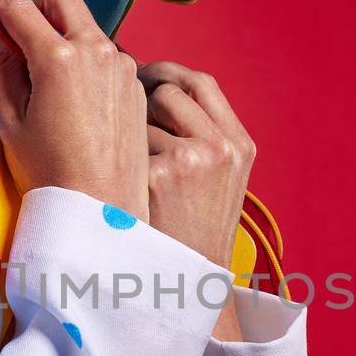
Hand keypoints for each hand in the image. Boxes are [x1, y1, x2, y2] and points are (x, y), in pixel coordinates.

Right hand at [0, 0, 149, 220]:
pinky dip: (88, 58)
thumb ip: (2, 67)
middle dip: (37, 4)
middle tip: (19, 31)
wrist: (102, 212)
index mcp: (59, 59)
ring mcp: (123, 66)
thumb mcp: (12, 121)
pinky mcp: (136, 85)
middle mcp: (97, 52)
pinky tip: (77, 95)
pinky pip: (108, 54)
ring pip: (89, 25)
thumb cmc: (50, 173)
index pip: (19, 9)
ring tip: (48, 72)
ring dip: (65, 32)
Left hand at [135, 58, 255, 268]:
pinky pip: (123, 143)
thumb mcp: (222, 180)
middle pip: (169, 91)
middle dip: (141, 97)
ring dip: (127, 131)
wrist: (187, 281)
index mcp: (239, 145)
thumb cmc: (194, 228)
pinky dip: (116, 157)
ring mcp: (189, 160)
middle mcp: (220, 148)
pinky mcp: (157, 176)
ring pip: (141, 114)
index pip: (201, 83)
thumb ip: (204, 135)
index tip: (146, 76)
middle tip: (122, 115)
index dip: (169, 73)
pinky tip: (120, 181)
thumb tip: (158, 90)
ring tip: (127, 163)